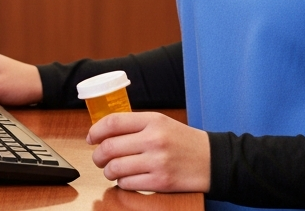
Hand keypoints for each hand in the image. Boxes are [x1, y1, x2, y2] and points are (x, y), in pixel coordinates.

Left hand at [88, 112, 210, 193]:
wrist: (213, 161)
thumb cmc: (185, 142)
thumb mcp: (162, 123)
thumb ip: (136, 126)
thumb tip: (104, 133)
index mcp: (153, 120)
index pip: (113, 122)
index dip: (96, 131)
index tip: (91, 138)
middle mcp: (154, 139)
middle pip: (110, 147)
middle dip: (98, 156)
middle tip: (99, 159)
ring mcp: (158, 162)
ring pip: (116, 168)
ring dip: (108, 172)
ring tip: (112, 171)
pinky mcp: (161, 182)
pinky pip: (128, 184)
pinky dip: (122, 183)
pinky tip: (127, 179)